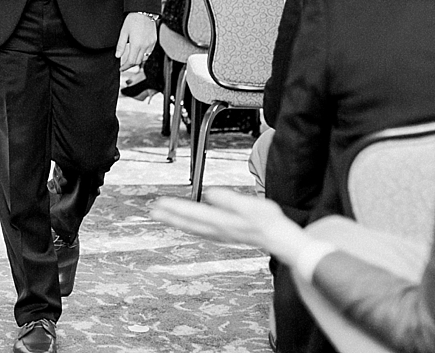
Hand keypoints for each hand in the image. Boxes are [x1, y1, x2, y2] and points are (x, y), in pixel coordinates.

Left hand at [115, 12, 156, 69]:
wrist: (144, 11)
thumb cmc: (133, 20)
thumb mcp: (123, 32)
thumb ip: (121, 46)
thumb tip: (117, 56)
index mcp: (136, 44)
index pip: (131, 61)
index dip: (125, 67)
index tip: (121, 68)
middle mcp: (145, 45)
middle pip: (138, 61)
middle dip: (130, 65)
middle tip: (124, 65)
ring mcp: (151, 44)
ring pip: (144, 58)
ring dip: (137, 60)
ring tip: (131, 58)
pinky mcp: (154, 41)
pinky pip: (149, 52)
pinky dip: (144, 54)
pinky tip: (139, 51)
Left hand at [150, 188, 309, 266]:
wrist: (281, 241)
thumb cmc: (270, 222)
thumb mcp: (253, 206)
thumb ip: (229, 200)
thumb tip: (209, 193)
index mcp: (223, 221)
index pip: (194, 213)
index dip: (176, 208)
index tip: (161, 203)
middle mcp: (219, 230)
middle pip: (189, 222)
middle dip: (170, 216)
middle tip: (152, 210)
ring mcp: (221, 235)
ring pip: (193, 228)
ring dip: (176, 222)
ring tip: (162, 215)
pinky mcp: (225, 235)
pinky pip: (201, 232)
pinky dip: (190, 227)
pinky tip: (186, 225)